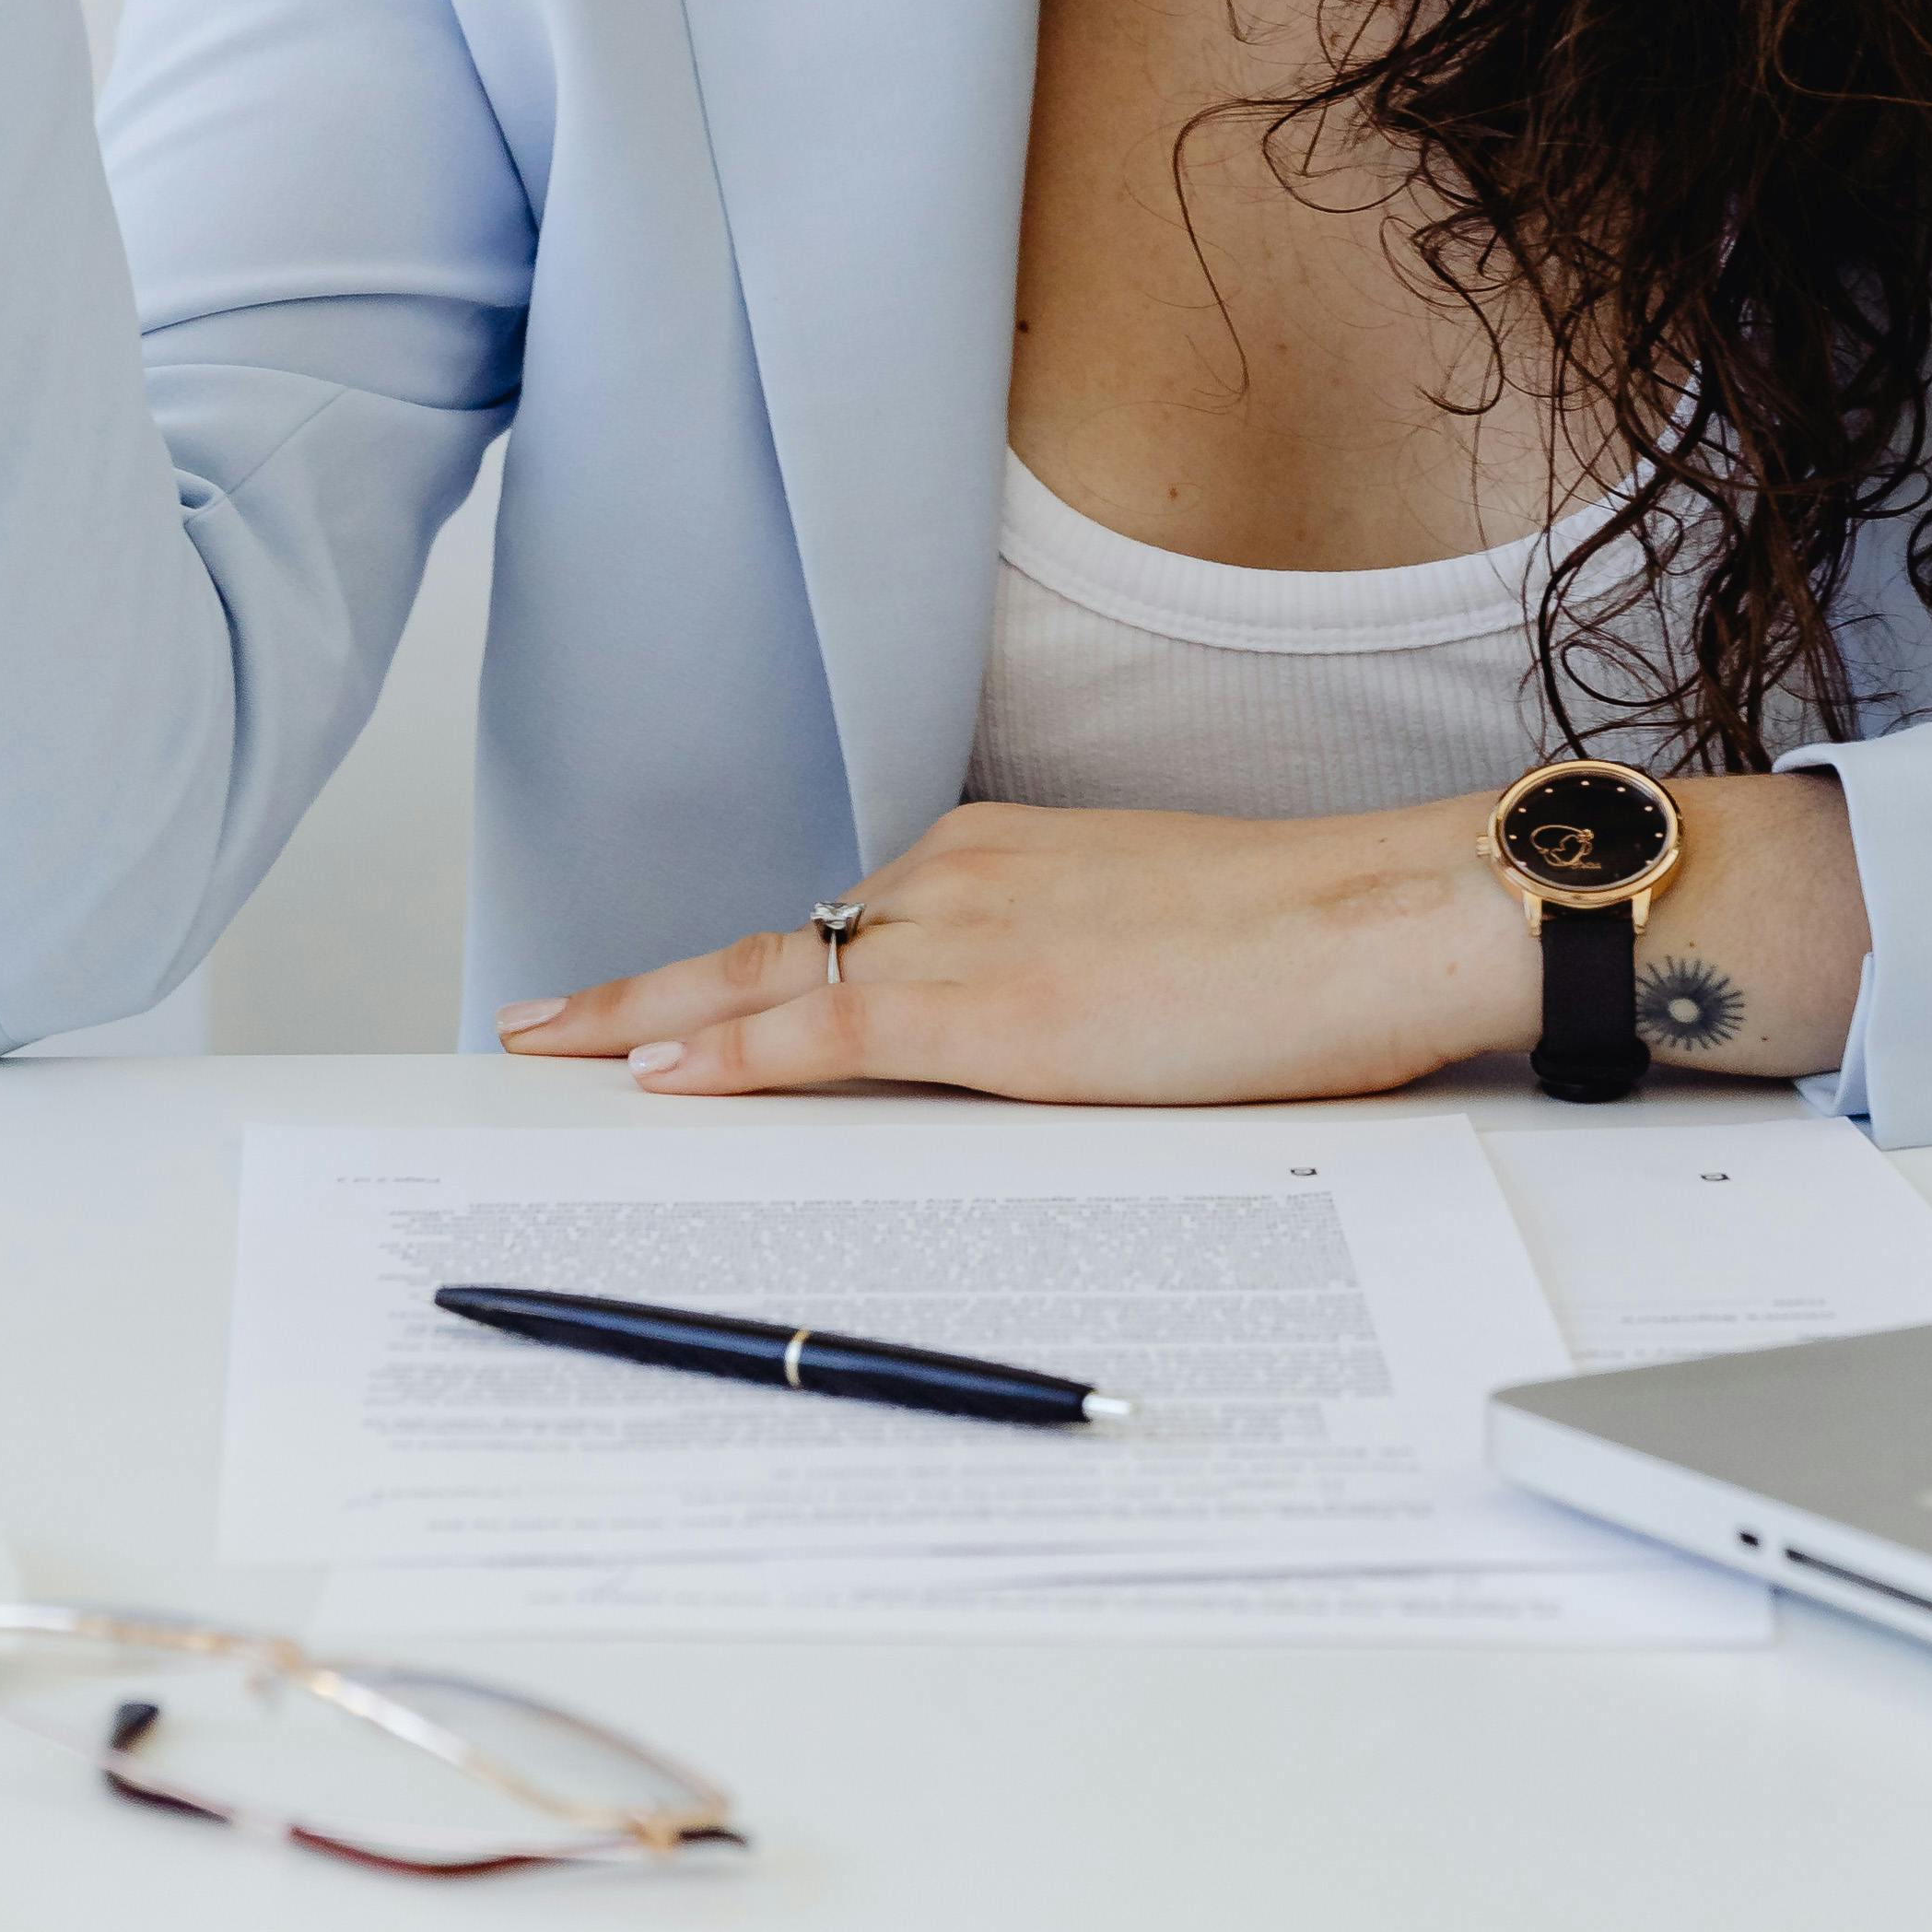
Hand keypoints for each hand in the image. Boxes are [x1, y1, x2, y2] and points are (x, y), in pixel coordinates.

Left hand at [498, 774, 1868, 1105]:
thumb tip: (1034, 1045)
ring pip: (771, 976)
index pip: (836, 924)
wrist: (1389, 915)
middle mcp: (963, 874)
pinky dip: (731, 1047)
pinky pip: (822, 1029)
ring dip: (657, 1015)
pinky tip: (657, 1072)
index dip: (736, 970)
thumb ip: (1068, 982)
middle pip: (773, 941)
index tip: (656, 1000)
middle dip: (652, 988)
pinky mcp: (989, 1002)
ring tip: (553, 1051)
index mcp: (1006, 859)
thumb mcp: (1160, 949)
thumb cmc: (1308, 944)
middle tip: (542, 1024)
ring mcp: (968, 932)